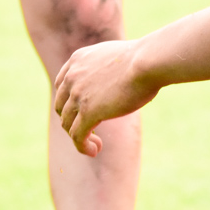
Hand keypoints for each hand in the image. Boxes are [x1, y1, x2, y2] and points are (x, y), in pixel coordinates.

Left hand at [52, 40, 156, 156]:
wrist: (148, 62)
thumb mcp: (117, 58)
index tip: (83, 112)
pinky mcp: (88, 112)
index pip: (62, 86)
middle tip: (90, 130)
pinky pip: (77, 136)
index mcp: (78, 60)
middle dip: (73, 121)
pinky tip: (94, 151)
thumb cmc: (145, 60)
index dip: (69, 103)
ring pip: (67, 124)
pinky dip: (83, 146)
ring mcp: (78, 94)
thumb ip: (108, 68)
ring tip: (96, 146)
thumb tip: (120, 80)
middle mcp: (72, 76)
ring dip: (80, 137)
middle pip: (61, 106)